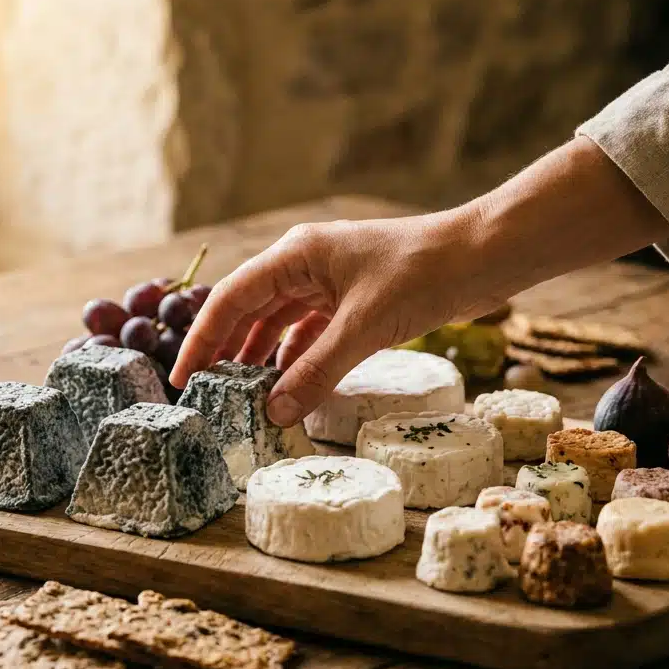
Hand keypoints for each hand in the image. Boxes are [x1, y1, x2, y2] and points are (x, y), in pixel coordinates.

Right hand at [169, 210, 503, 426]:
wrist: (483, 256)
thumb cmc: (424, 273)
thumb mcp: (364, 327)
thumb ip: (318, 371)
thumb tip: (275, 413)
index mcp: (296, 255)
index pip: (231, 298)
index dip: (203, 339)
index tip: (184, 379)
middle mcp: (305, 265)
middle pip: (250, 312)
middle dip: (228, 353)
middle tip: (208, 398)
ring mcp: (329, 283)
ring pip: (280, 325)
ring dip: (263, 361)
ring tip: (244, 402)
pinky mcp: (354, 302)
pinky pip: (312, 334)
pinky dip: (299, 361)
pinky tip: (290, 391)